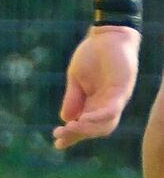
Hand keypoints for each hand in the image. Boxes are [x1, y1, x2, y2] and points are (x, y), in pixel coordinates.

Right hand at [52, 26, 140, 150]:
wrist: (107, 34)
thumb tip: (65, 118)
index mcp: (96, 102)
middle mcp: (108, 104)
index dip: (72, 136)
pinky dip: (97, 117)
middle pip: (96, 129)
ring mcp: (116, 98)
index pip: (86, 125)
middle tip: (59, 137)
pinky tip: (83, 119)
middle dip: (77, 135)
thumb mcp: (76, 78)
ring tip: (69, 129)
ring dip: (87, 129)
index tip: (56, 143)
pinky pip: (111, 109)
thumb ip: (72, 98)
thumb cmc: (92, 53)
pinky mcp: (121, 89)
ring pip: (106, 123)